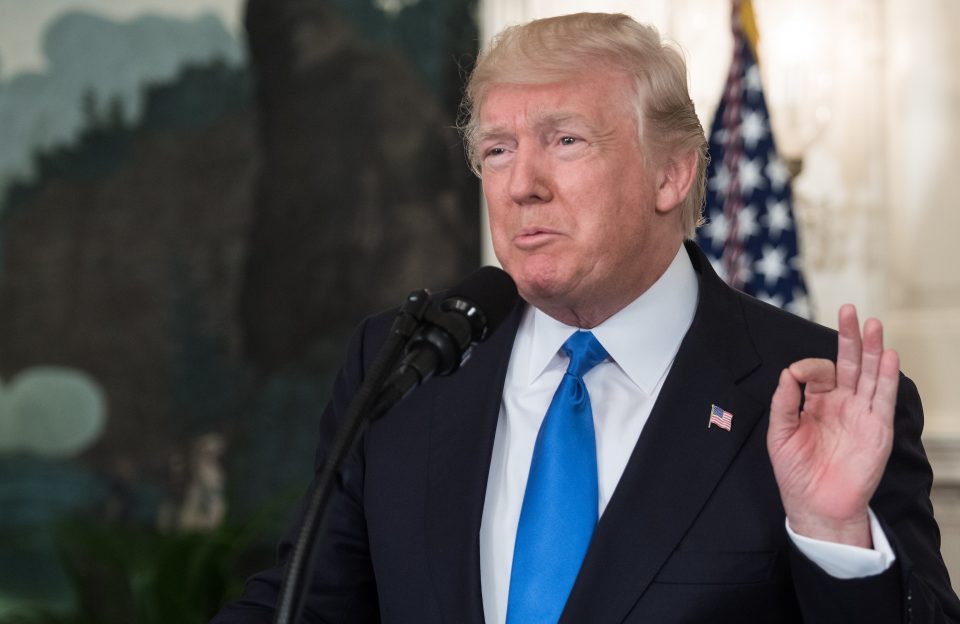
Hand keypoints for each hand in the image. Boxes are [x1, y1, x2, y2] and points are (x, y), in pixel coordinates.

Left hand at [767, 304, 899, 546]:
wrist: (816, 504)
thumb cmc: (795, 471)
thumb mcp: (779, 433)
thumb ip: (783, 401)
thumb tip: (788, 371)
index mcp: (815, 402)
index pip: (817, 371)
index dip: (808, 366)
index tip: (798, 374)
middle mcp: (840, 403)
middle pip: (848, 362)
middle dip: (849, 336)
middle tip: (850, 309)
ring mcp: (860, 413)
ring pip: (868, 374)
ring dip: (872, 349)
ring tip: (873, 324)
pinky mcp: (876, 428)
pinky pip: (882, 398)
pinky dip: (885, 376)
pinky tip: (887, 355)